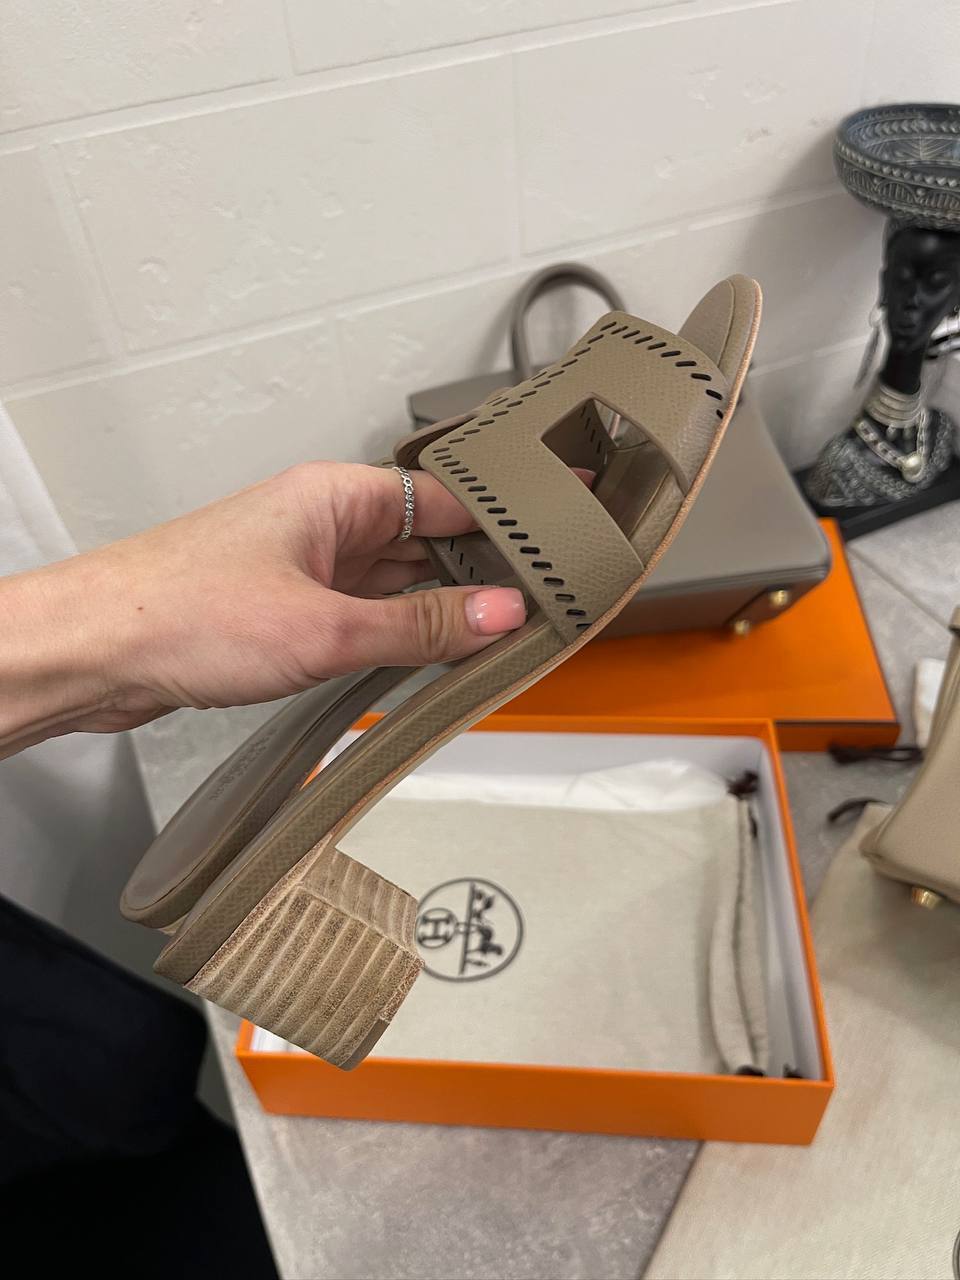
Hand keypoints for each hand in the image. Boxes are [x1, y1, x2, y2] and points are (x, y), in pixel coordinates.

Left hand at [0, 461, 528, 753]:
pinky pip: (362, 614)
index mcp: (337, 496)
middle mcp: (324, 523)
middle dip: (480, 572)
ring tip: (500, 638)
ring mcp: (304, 567)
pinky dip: (396, 634)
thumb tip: (500, 615)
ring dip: (437, 609)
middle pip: (427, 541)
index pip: (448, 497)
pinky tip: (428, 658)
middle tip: (545, 603)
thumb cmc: (182, 612)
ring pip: (395, 582)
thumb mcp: (326, 628)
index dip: (509, 515)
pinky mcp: (285, 609)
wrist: (95, 652)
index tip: (562, 531)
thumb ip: (420, 625)